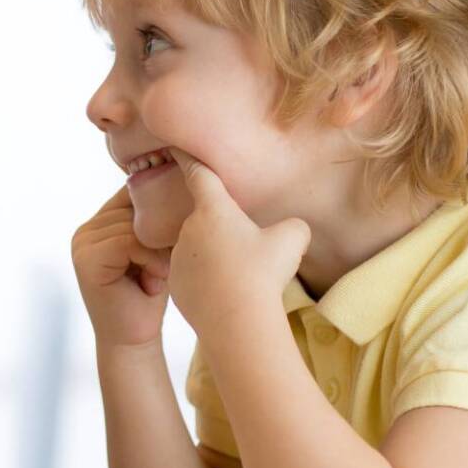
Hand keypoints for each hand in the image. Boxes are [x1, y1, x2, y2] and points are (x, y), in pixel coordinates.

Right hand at [72, 185, 173, 349]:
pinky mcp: (86, 258)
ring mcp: (82, 242)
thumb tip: (182, 179)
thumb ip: (155, 219)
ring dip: (159, 253)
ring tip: (158, 279)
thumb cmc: (153, 293)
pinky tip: (152, 283)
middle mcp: (86, 229)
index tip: (180, 228)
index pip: (134, 192)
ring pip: (136, 225)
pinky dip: (150, 260)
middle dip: (162, 236)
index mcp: (101, 221)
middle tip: (165, 270)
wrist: (134, 340)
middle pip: (137, 207)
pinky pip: (128, 241)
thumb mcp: (157, 248)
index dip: (161, 205)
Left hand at [167, 150, 310, 345]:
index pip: (197, 175)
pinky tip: (226, 296)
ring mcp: (177, 258)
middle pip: (207, 221)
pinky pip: (194, 276)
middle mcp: (188, 228)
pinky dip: (208, 282)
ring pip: (200, 251)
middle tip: (247, 252)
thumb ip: (292, 226)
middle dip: (224, 231)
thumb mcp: (293, 239)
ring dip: (216, 259)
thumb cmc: (264, 273)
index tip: (174, 147)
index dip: (188, 158)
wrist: (237, 320)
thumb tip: (291, 230)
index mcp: (213, 210)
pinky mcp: (175, 285)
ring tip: (240, 280)